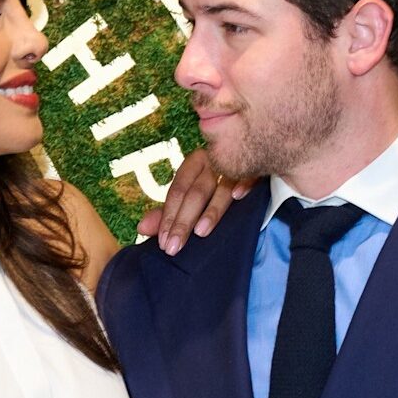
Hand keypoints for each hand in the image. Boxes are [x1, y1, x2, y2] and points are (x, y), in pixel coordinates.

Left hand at [137, 149, 253, 255]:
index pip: (177, 191)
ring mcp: (234, 163)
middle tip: (174, 247)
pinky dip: (244, 184)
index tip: (163, 242)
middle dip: (183, 221)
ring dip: (211, 210)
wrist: (253, 150)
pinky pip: (250, 174)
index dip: (168, 216)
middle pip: (195, 192)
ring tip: (201, 233)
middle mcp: (211, 161)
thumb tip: (141, 228)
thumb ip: (169, 211)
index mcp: (194, 164)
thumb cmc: (217, 179)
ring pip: (220, 188)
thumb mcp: (191, 193)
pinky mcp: (256, 166)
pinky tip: (239, 197)